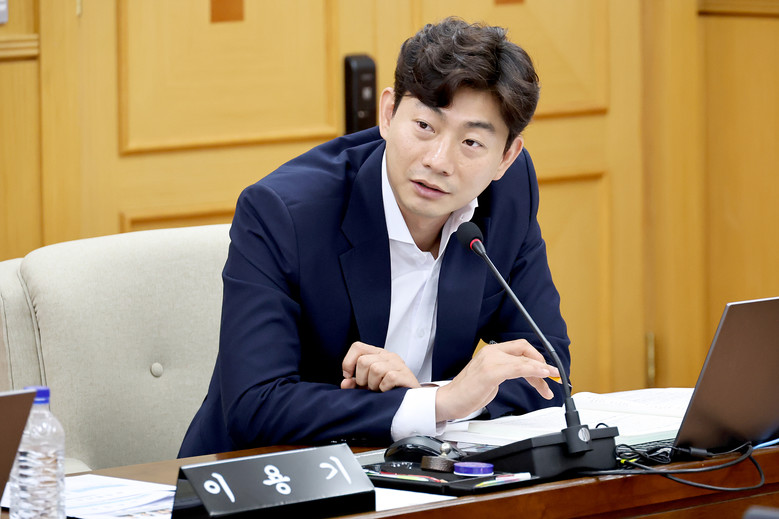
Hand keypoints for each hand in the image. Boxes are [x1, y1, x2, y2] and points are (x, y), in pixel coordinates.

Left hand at [341, 342, 420, 391]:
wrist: (411, 399)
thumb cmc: (388, 390)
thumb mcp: (368, 385)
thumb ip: (354, 383)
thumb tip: (345, 382)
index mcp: (377, 354)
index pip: (357, 347)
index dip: (348, 362)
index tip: (350, 376)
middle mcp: (387, 355)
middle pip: (363, 361)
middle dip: (362, 379)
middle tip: (369, 387)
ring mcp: (397, 364)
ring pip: (375, 369)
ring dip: (373, 384)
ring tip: (379, 389)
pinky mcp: (405, 375)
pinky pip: (388, 378)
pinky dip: (384, 388)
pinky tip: (387, 391)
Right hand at [435, 339, 558, 421]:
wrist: (449, 401)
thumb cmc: (468, 391)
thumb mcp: (491, 378)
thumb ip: (507, 371)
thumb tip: (526, 374)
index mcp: (491, 352)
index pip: (520, 347)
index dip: (537, 357)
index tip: (547, 370)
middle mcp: (491, 352)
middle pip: (525, 350)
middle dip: (542, 363)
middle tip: (552, 376)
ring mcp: (490, 361)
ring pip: (524, 359)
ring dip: (541, 371)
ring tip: (549, 384)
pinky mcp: (490, 372)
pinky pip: (518, 368)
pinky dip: (533, 371)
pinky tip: (541, 377)